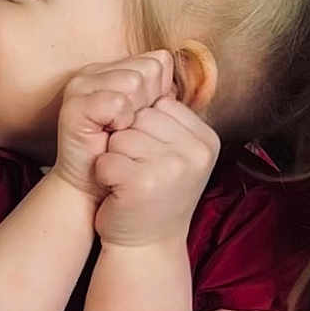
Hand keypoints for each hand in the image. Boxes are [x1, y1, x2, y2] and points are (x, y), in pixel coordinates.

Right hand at [52, 52, 174, 198]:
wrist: (97, 193)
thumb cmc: (128, 160)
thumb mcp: (152, 123)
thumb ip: (162, 97)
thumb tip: (178, 84)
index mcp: (115, 71)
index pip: (158, 61)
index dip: (162, 92)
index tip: (147, 120)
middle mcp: (96, 73)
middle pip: (149, 68)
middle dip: (151, 101)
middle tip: (132, 127)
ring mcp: (82, 86)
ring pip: (134, 81)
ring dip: (137, 114)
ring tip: (121, 132)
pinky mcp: (74, 105)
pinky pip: (116, 102)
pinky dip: (120, 121)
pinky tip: (111, 134)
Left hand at [94, 95, 219, 246]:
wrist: (147, 245)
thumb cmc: (155, 194)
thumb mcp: (175, 154)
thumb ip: (171, 119)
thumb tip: (156, 65)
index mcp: (206, 140)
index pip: (160, 106)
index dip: (143, 129)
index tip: (150, 158)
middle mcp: (195, 152)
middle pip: (140, 118)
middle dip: (128, 142)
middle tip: (137, 173)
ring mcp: (172, 168)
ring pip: (122, 136)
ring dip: (115, 158)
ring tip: (129, 182)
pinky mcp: (143, 184)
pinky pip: (107, 159)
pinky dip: (103, 175)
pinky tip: (117, 191)